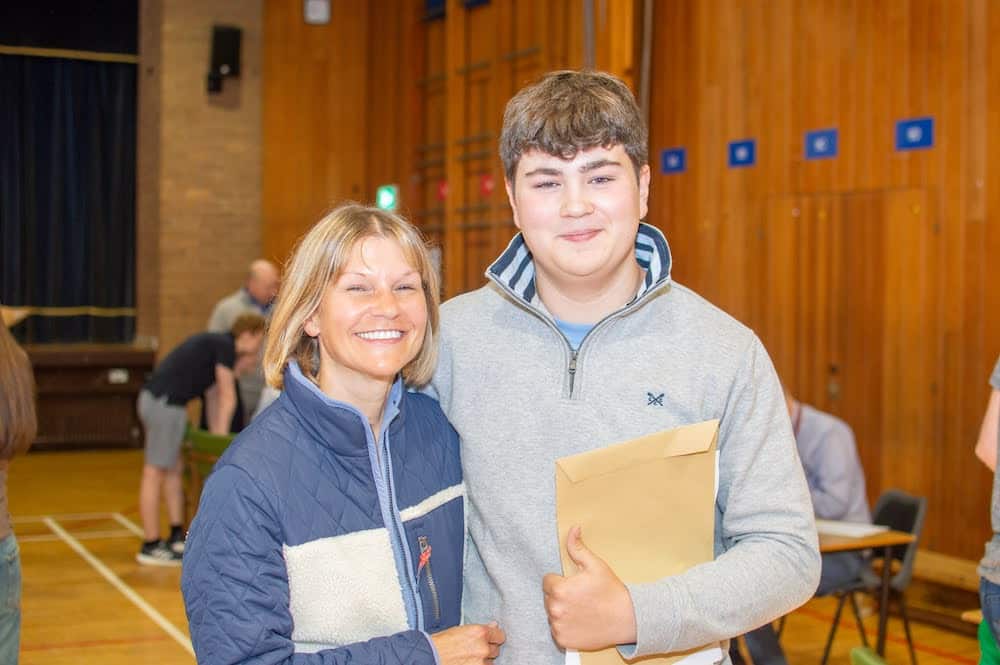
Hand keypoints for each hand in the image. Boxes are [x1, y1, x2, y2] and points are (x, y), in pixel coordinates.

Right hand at [430, 622, 505, 663]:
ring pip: (490, 662)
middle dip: (487, 649)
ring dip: (483, 660)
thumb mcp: (462, 630)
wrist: (430, 656)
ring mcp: (481, 663)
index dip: (495, 637)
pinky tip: (467, 662)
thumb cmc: (442, 643)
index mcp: (480, 633)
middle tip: (474, 649)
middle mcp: (483, 648)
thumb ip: (480, 629)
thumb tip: (494, 626)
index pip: (500, 635)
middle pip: (495, 650)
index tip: (492, 639)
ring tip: (468, 657)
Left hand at [542, 526, 636, 649]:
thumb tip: (572, 528)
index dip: (560, 581)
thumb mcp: (595, 566)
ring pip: (552, 614)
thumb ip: (578, 548)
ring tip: (581, 609)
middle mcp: (555, 610)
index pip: (547, 581)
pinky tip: (581, 622)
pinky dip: (565, 627)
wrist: (627, 619)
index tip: (574, 584)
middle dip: (560, 595)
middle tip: (580, 597)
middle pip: (548, 598)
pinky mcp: (563, 640)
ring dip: (562, 611)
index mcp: (559, 590)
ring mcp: (558, 627)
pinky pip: (557, 630)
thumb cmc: (611, 591)